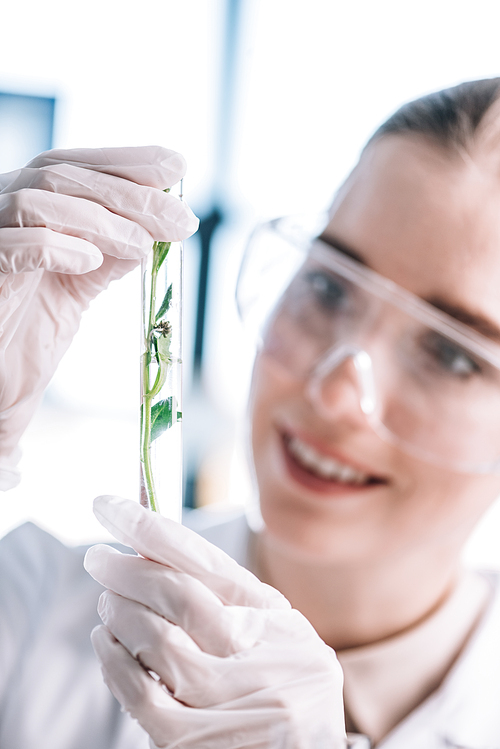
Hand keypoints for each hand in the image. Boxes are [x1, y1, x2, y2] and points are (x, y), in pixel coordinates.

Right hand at [0, 147, 197, 488]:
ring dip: (101, 220)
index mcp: (28, 208)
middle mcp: (2, 212)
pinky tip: (91, 261)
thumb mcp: (79, 287)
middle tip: (179, 218)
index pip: (74, 165)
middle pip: (63, 176)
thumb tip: (152, 231)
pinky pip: (14, 245)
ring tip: (142, 246)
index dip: (125, 161)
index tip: (176, 166)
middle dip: (130, 194)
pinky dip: (57, 247)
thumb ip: (108, 256)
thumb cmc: (29, 334)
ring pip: (38, 199)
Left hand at [84, 496, 345, 748]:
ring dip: (119, 614)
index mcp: (279, 621)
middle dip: (127, 571)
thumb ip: (221, 591)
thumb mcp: (270, 629)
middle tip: (99, 559)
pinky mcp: (199, 744)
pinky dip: (114, 663)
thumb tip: (150, 544)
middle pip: (179, 596)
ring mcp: (235, 704)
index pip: (205, 561)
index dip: (151, 529)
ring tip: (108, 603)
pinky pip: (142, 696)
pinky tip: (109, 644)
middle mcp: (265, 659)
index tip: (110, 508)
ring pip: (157, 643)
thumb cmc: (280, 682)